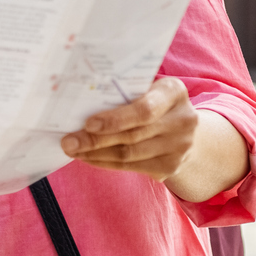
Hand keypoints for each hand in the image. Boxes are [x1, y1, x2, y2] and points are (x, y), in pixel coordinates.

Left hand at [62, 77, 248, 201]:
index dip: (115, 119)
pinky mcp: (170, 167)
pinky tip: (87, 157)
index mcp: (174, 92)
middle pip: (132, 135)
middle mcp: (182, 120)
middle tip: (68, 141)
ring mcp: (179, 147)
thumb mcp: (148, 88)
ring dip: (95, 153)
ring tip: (73, 149)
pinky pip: (130, 167)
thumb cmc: (154, 102)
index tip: (88, 123)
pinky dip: (104, 162)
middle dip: (95, 139)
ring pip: (128, 154)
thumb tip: (80, 101)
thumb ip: (125, 91)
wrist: (187, 131)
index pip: (144, 109)